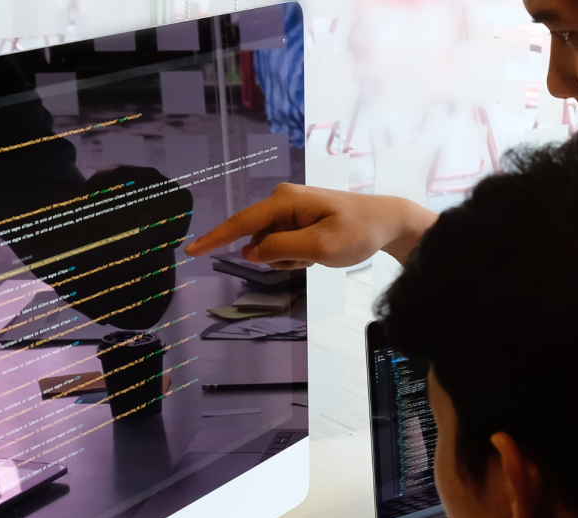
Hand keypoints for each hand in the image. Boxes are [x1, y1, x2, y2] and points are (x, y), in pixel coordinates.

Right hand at [182, 184, 437, 269]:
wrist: (387, 222)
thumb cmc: (357, 232)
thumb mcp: (319, 247)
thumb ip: (281, 249)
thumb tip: (250, 252)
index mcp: (285, 201)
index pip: (241, 224)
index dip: (215, 239)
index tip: (190, 251)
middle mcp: (282, 200)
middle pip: (258, 239)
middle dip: (279, 256)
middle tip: (311, 257)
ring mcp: (290, 208)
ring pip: (272, 246)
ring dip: (290, 257)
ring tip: (318, 253)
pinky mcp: (297, 218)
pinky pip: (284, 244)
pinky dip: (298, 254)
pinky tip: (319, 250)